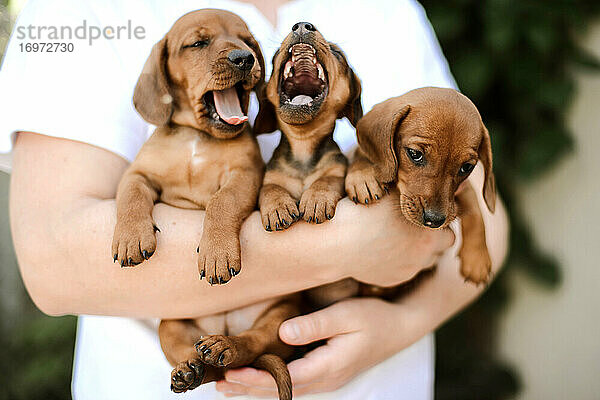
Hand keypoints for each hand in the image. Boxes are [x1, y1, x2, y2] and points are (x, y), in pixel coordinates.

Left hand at [215, 297, 417, 397]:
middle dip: (249, 389)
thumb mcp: (346, 315)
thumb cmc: (374, 319)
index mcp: (329, 367)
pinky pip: (293, 383)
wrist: (399, 328)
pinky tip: (258, 378)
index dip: (256, 379)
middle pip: (281, 391)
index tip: (231, 374)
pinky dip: (272, 382)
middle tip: (218, 384)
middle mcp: (326, 379)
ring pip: (285, 390)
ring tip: (228, 386)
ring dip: (257, 389)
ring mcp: (326, 379)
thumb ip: (314, 325)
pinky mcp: (326, 372)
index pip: (285, 379)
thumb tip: (283, 333)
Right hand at [331, 196, 454, 285]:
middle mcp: (425, 252)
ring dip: (422, 249)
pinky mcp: (395, 279)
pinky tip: (385, 248)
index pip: (451, 218)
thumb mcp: (392, 192)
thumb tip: (444, 185)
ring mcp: (411, 269)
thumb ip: (418, 191)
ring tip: (402, 236)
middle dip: (436, 232)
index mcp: (429, 229)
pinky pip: (408, 270)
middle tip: (419, 222)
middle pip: (447, 242)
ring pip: (429, 259)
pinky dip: (402, 260)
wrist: (337, 243)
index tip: (426, 207)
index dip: (438, 211)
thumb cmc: (362, 211)